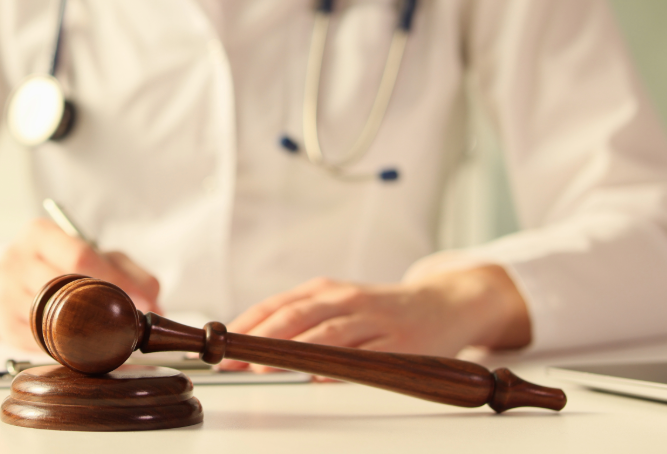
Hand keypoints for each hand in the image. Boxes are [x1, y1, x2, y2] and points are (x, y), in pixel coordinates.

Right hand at [0, 219, 160, 350]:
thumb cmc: (56, 264)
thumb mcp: (94, 254)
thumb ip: (129, 273)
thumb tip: (155, 305)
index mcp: (39, 235)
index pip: (80, 257)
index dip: (116, 281)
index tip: (143, 303)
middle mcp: (17, 261)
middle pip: (67, 289)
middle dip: (106, 309)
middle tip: (134, 324)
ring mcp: (6, 296)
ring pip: (55, 321)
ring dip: (88, 334)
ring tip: (112, 336)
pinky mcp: (5, 328)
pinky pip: (44, 344)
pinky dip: (68, 348)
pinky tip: (83, 344)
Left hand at [219, 265, 529, 372]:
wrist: (445, 303)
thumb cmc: (381, 309)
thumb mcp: (339, 303)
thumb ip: (300, 318)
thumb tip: (250, 343)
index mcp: (327, 290)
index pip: (278, 305)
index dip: (247, 325)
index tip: (221, 344)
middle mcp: (348, 300)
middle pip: (297, 316)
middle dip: (261, 338)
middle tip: (235, 358)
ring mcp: (375, 321)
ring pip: (328, 333)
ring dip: (294, 350)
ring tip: (265, 365)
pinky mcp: (401, 344)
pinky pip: (367, 356)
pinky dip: (341, 366)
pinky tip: (320, 375)